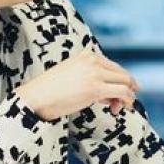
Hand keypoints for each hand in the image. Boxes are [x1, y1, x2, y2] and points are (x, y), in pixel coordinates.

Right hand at [14, 50, 140, 120]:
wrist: (36, 97)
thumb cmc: (51, 91)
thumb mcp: (73, 77)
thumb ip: (91, 80)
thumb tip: (111, 96)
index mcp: (87, 55)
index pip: (113, 67)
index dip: (118, 82)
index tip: (114, 96)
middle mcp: (92, 60)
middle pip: (122, 73)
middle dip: (126, 89)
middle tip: (119, 105)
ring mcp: (95, 73)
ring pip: (126, 81)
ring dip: (127, 96)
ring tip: (117, 109)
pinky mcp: (96, 88)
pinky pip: (122, 92)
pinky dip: (127, 100)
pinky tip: (119, 109)